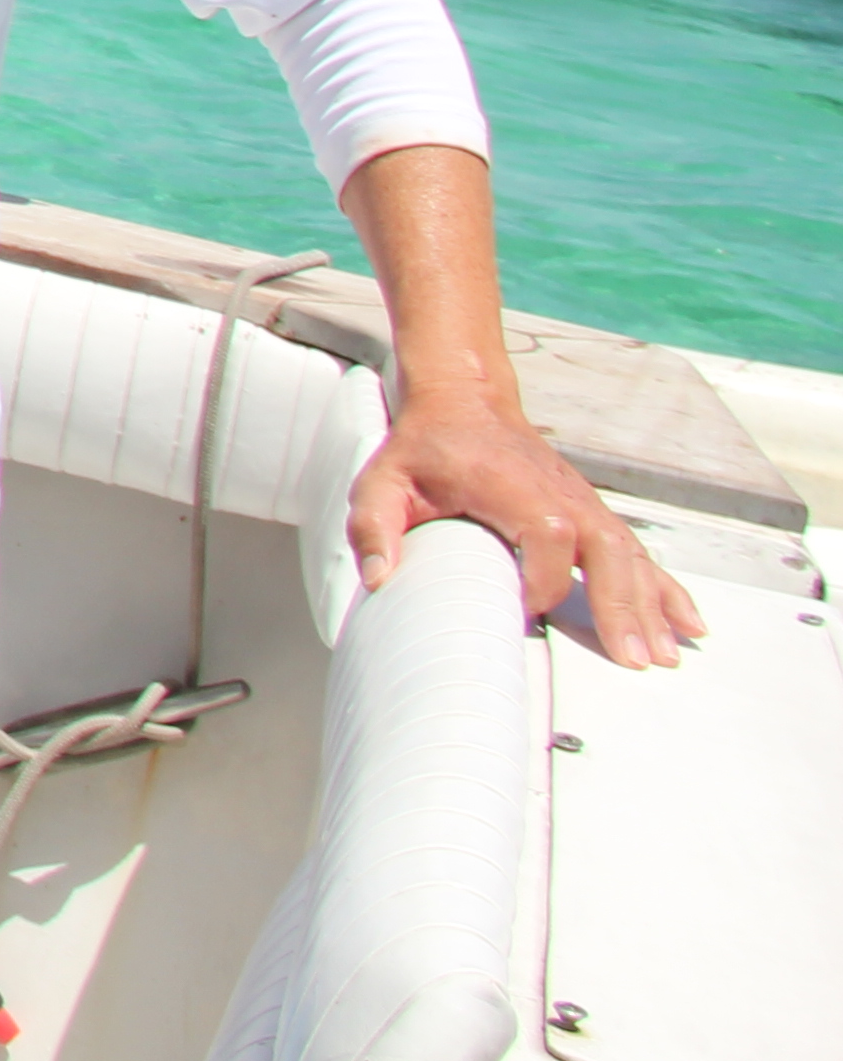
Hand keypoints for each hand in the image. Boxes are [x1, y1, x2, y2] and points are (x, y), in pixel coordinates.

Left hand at [352, 395, 705, 664]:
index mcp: (516, 490)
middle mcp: (563, 496)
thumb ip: (374, 526)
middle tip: (635, 660)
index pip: (546, 543)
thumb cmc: (426, 447)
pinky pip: (638, 553)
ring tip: (668, 654)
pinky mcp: (592, 513)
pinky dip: (665, 588)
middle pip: (607, 553)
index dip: (540, 585)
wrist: (464, 401)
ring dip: (652, 606)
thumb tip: (379, 578)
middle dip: (624, 607)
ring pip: (631, 558)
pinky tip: (687, 622)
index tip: (524, 614)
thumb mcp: (383, 480)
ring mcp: (584, 505)